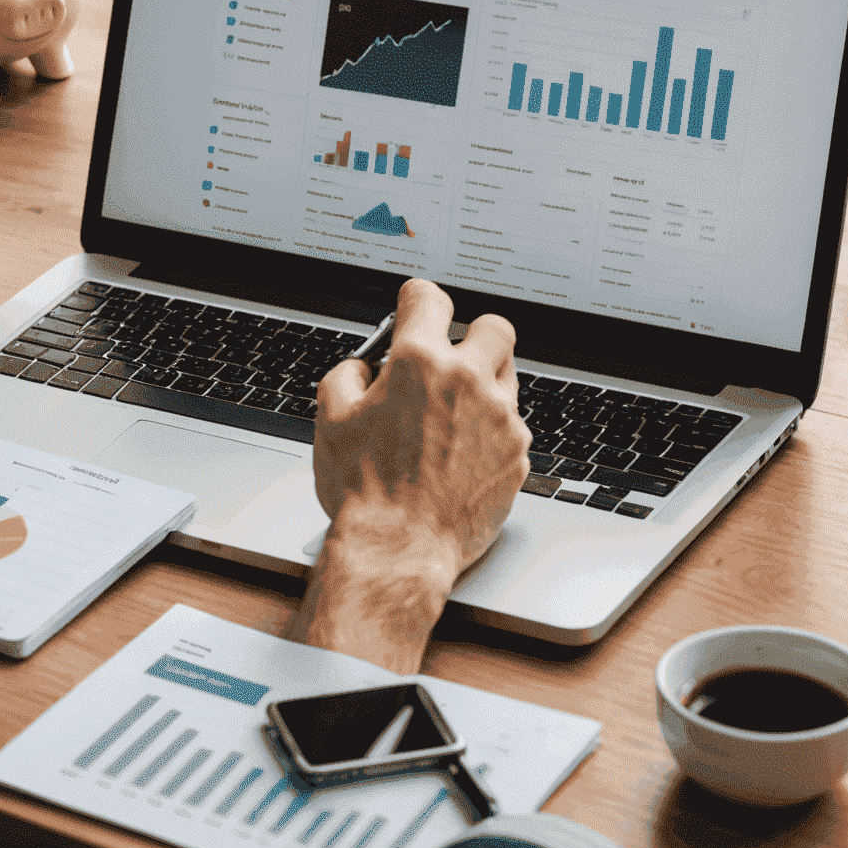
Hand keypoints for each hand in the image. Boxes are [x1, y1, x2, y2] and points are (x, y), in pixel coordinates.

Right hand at [289, 279, 527, 670]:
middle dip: (472, 334)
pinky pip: (511, 425)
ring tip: (453, 412)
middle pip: (494, 326)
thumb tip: (364, 369)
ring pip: (507, 376)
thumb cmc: (362, 491)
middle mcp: (467, 380)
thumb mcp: (331, 419)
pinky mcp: (517, 453)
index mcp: (418, 362)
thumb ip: (348, 376)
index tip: (415, 307)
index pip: (427, 297)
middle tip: (453, 356)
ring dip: (484, 383)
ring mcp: (499, 417)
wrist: (398, 550)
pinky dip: (491, 430)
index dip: (415, 300)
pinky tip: (463, 452)